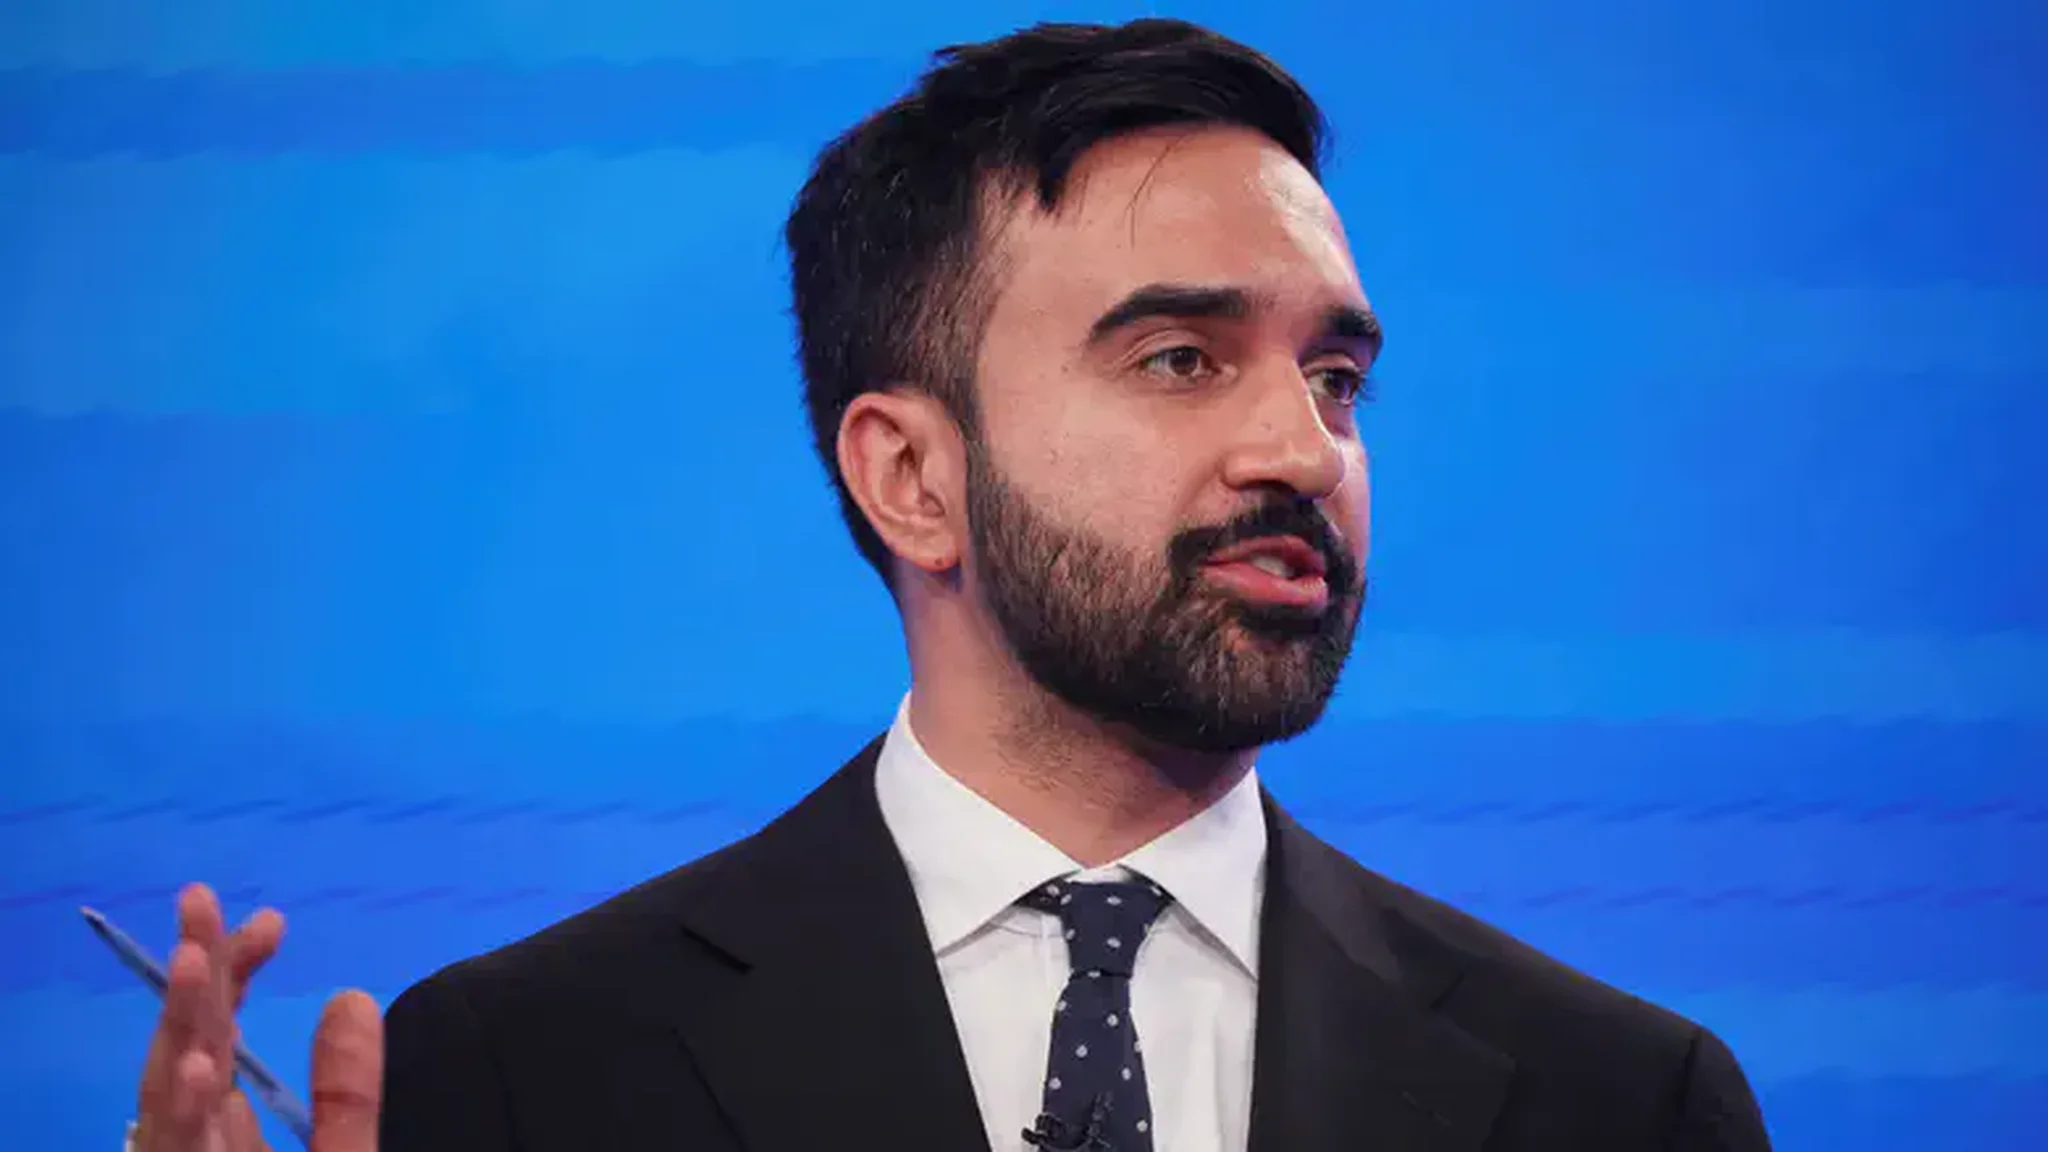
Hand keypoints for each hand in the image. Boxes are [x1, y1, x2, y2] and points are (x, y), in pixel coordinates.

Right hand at [133, 884, 383, 1151]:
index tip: (270, 921)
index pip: (222, 1032)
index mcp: (226, 1122)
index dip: (235, 972)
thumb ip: (345, 1094)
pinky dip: (184, 1113)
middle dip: (196, 970)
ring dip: (181, 1022)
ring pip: (170, 1086)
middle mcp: (199, 1131)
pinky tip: (199, 1069)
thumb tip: (352, 999)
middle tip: (198, 896)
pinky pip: (178, 1148)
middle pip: (192, 1041)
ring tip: (193, 958)